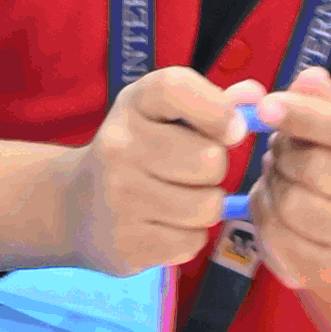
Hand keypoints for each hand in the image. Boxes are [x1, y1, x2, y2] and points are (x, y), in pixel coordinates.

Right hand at [61, 67, 247, 276]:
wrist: (73, 207)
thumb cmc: (137, 152)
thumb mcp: (163, 115)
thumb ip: (214, 102)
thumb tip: (257, 97)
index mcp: (132, 104)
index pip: (177, 87)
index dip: (218, 109)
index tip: (233, 130)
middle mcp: (119, 146)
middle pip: (211, 160)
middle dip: (215, 169)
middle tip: (193, 172)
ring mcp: (118, 198)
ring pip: (208, 206)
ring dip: (205, 206)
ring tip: (180, 199)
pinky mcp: (125, 243)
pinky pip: (192, 241)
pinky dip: (189, 236)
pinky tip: (164, 224)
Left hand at [242, 69, 330, 294]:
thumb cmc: (329, 159)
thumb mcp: (326, 122)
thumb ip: (314, 97)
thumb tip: (310, 77)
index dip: (303, 114)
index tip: (266, 107)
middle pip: (311, 169)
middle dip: (280, 154)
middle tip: (277, 151)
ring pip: (291, 207)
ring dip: (270, 187)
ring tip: (277, 178)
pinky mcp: (330, 268)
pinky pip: (277, 239)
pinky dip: (263, 218)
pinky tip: (273, 207)